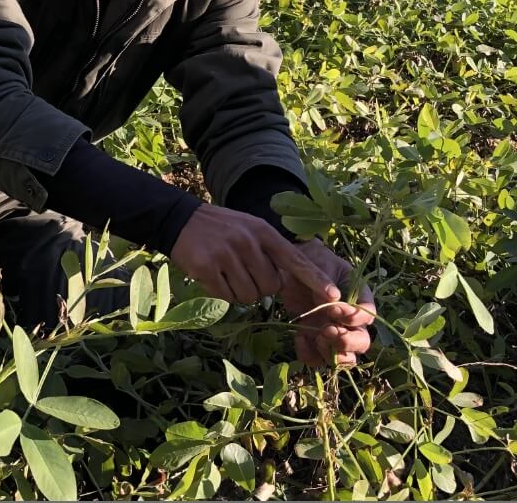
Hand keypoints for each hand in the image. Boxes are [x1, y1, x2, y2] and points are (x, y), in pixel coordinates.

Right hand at [170, 204, 340, 306]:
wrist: (182, 219)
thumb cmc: (222, 227)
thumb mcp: (250, 228)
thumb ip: (268, 251)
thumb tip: (282, 282)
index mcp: (263, 231)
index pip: (295, 258)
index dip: (315, 279)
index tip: (334, 297)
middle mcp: (248, 241)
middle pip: (270, 286)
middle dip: (260, 287)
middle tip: (244, 272)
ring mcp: (228, 254)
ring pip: (249, 295)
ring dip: (241, 292)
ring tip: (228, 273)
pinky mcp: (208, 267)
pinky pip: (227, 297)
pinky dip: (223, 293)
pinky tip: (214, 276)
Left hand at [278, 239, 375, 367]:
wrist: (291, 265)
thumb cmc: (313, 260)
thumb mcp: (322, 263)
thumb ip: (326, 280)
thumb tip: (333, 300)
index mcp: (359, 297)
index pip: (368, 314)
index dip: (354, 317)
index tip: (333, 309)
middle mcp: (350, 319)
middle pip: (362, 343)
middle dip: (347, 342)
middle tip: (327, 330)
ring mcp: (334, 331)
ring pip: (345, 357)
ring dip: (333, 354)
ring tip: (317, 338)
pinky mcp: (315, 339)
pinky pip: (318, 358)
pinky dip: (310, 354)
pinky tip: (299, 337)